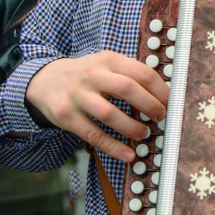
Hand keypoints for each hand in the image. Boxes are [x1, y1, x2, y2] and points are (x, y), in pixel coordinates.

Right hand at [25, 51, 168, 162]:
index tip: (170, 102)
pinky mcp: (67, 116)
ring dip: (132, 127)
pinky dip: (113, 148)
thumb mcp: (106, 64)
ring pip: (109, 114)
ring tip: (144, 134)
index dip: (160, 90)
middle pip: (127, 89)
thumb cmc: (86, 74)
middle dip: (150, 106)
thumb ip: (129, 73)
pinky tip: (128, 155)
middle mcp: (92, 75)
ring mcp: (78, 96)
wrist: (45, 80)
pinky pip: (93, 135)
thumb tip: (162, 93)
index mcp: (108, 60)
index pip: (141, 72)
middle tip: (160, 117)